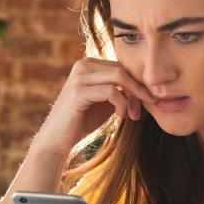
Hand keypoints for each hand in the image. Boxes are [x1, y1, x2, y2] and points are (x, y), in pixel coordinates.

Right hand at [31, 57, 156, 155]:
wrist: (57, 139)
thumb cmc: (82, 120)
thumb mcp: (106, 101)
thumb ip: (121, 89)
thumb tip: (146, 84)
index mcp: (88, 64)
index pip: (122, 66)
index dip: (137, 83)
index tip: (146, 102)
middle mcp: (82, 65)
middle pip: (123, 69)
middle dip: (138, 90)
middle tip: (143, 109)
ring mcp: (79, 77)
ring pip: (120, 77)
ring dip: (132, 97)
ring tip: (132, 114)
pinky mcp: (78, 91)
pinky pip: (111, 91)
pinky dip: (122, 104)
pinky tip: (121, 116)